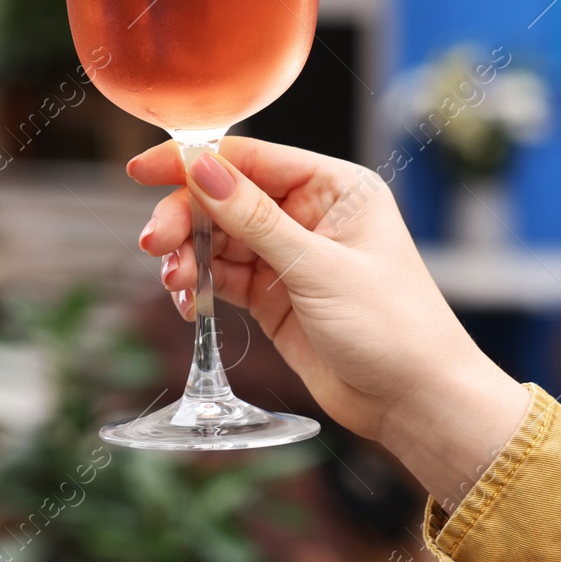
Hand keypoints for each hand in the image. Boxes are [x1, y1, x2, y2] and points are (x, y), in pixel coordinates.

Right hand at [130, 136, 529, 502]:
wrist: (416, 403)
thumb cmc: (394, 327)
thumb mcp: (318, 268)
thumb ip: (254, 219)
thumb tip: (202, 168)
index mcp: (334, 188)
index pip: (251, 158)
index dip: (194, 162)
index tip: (143, 170)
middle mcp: (309, 214)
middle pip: (224, 198)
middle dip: (184, 218)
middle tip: (154, 244)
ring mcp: (289, 256)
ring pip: (217, 239)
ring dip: (187, 256)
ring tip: (174, 282)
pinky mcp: (274, 296)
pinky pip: (221, 277)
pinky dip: (198, 286)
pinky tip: (186, 302)